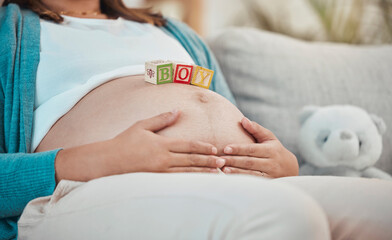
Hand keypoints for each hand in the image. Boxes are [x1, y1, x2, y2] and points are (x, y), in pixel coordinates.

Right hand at [110, 110, 225, 173]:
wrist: (108, 161)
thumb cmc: (124, 141)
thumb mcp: (142, 125)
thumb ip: (161, 119)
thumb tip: (177, 110)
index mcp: (162, 144)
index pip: (188, 145)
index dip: (203, 147)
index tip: (215, 148)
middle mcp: (163, 158)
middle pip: (191, 159)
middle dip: (208, 160)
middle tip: (223, 162)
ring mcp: (160, 171)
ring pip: (186, 172)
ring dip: (203, 172)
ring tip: (216, 173)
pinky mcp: (156, 181)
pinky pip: (177, 181)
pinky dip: (190, 181)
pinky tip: (198, 182)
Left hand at [221, 117, 298, 177]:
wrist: (290, 169)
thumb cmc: (275, 150)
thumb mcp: (269, 138)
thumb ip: (256, 129)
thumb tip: (243, 120)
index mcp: (271, 150)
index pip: (252, 149)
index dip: (239, 149)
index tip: (226, 148)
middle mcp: (271, 163)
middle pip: (249, 162)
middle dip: (234, 161)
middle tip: (219, 159)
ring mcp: (270, 175)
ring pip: (251, 174)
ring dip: (236, 172)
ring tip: (223, 169)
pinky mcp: (268, 184)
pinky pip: (253, 182)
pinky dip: (242, 181)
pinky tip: (231, 179)